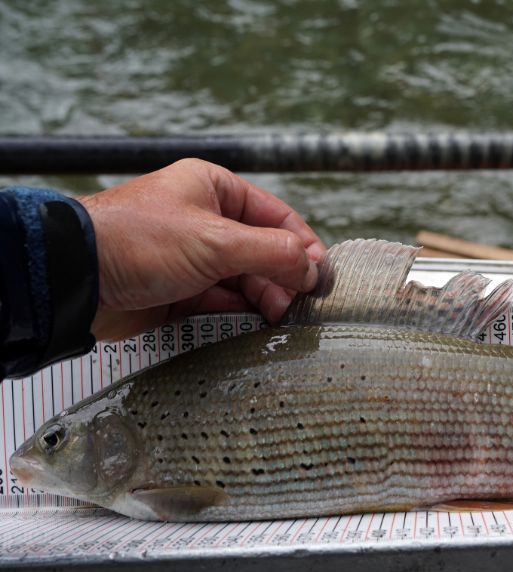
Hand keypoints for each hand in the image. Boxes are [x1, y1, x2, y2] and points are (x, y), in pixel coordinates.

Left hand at [80, 158, 325, 340]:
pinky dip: (241, 312)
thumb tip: (310, 267)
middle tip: (296, 303)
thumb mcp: (215, 240)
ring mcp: (192, 257)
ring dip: (264, 296)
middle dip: (282, 276)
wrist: (75, 279)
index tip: (319, 275)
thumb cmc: (136, 241)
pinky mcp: (180, 290)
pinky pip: (222, 300)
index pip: (276, 216)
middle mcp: (205, 220)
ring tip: (277, 316)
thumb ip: (271, 253)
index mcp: (214, 189)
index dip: (301, 245)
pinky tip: (256, 323)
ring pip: (245, 278)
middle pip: (263, 250)